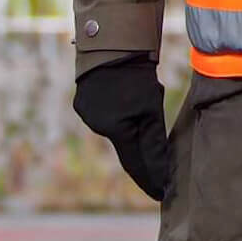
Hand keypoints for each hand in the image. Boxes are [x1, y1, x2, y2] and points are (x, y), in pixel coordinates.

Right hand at [72, 56, 170, 201]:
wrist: (112, 45)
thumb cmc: (138, 76)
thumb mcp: (152, 108)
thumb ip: (154, 142)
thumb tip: (160, 173)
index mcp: (118, 130)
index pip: (136, 164)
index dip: (149, 180)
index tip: (159, 195)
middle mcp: (99, 127)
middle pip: (125, 146)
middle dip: (140, 151)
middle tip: (158, 156)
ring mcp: (87, 115)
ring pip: (114, 129)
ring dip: (127, 126)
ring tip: (136, 107)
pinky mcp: (81, 104)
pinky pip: (103, 115)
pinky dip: (115, 112)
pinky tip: (120, 98)